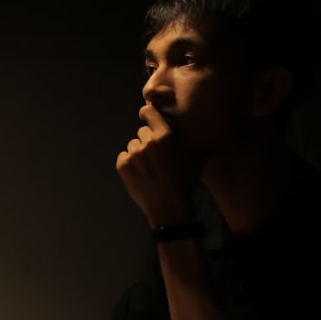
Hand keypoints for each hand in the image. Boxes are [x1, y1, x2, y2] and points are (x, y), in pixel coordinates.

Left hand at [116, 105, 200, 227]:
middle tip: (157, 157)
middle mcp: (147, 142)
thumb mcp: (196, 158)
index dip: (147, 114)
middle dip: (149, 141)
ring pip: (133, 145)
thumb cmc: (184, 182)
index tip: (146, 116)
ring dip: (139, 153)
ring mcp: (133, 154)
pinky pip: (124, 157)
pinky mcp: (122, 165)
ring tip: (150, 168)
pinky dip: (130, 164)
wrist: (169, 208)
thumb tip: (197, 126)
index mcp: (164, 136)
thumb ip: (193, 139)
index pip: (149, 112)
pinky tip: (141, 174)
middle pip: (142, 132)